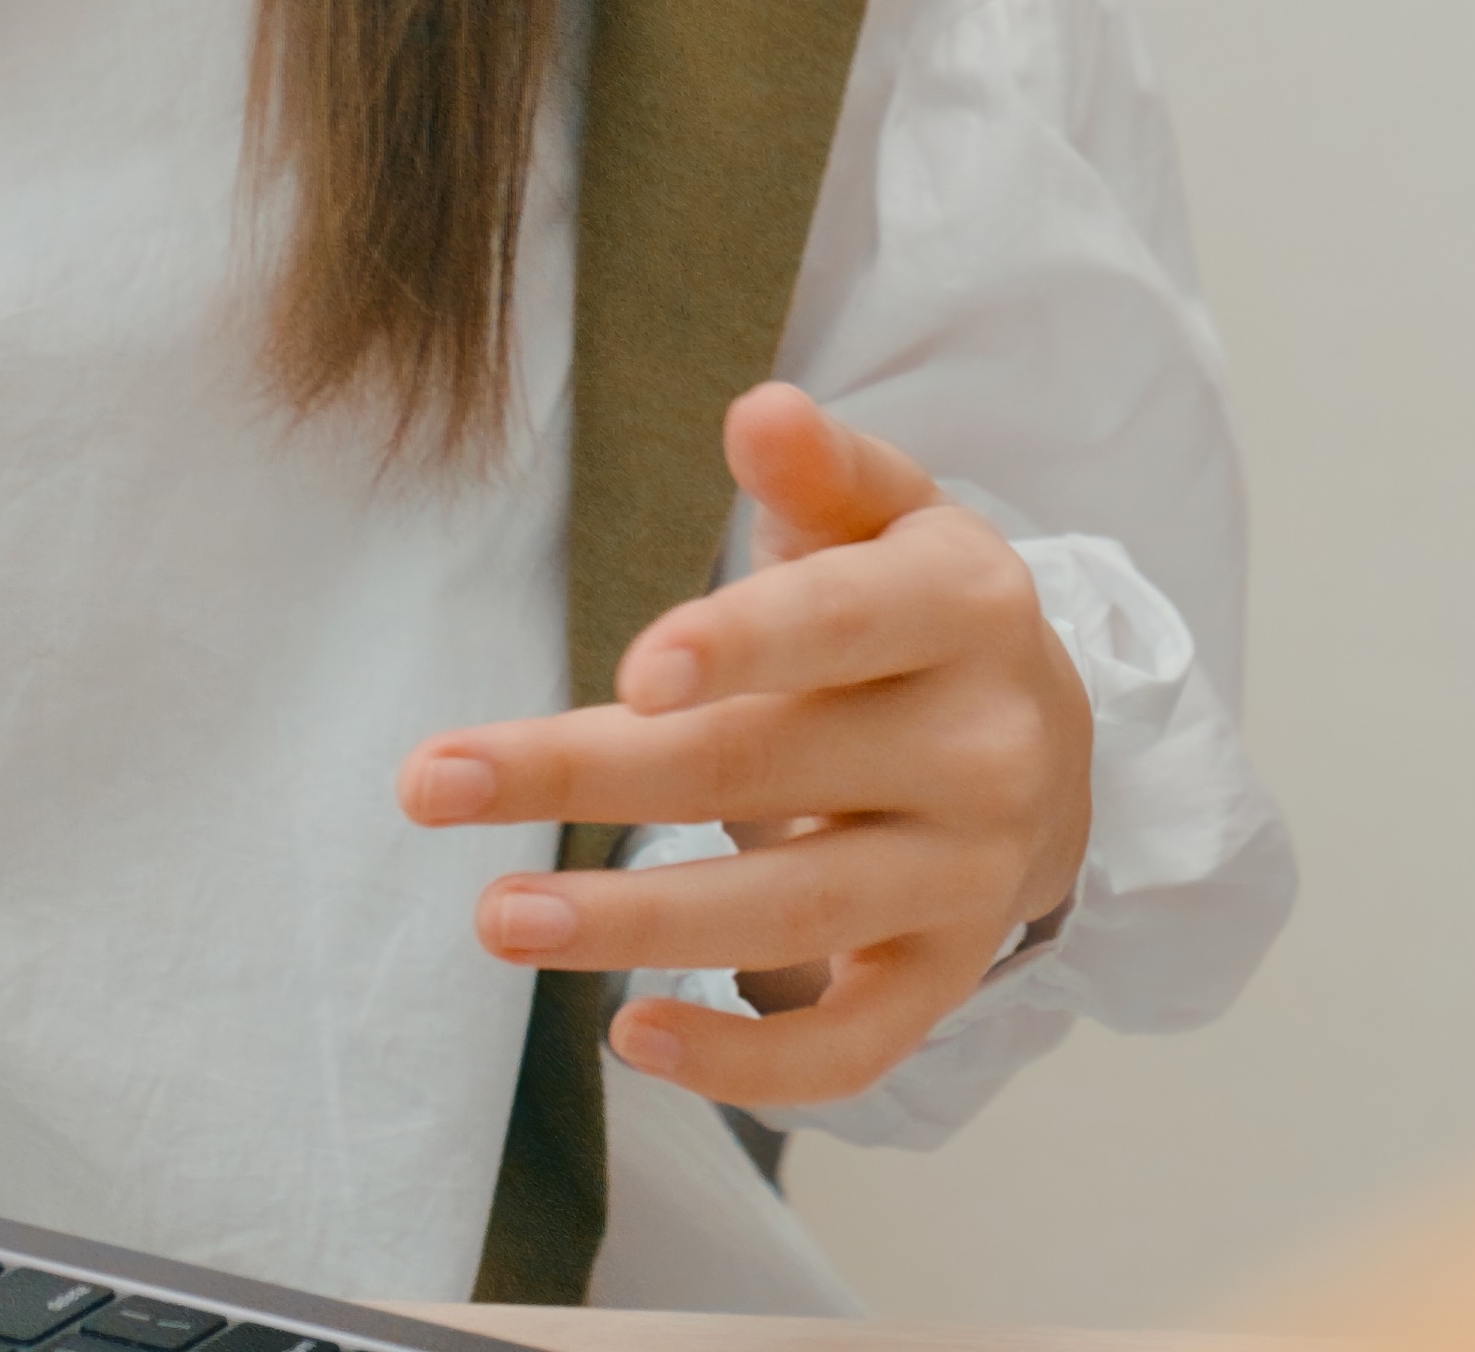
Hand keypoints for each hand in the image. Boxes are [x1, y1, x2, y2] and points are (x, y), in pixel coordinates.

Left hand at [397, 383, 1095, 1106]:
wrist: (1044, 746)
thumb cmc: (912, 614)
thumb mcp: (886, 520)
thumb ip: (821, 473)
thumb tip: (760, 410)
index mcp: (966, 606)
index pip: (846, 623)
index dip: (741, 645)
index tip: (625, 674)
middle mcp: (986, 746)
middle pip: (769, 767)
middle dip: (591, 778)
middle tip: (430, 786)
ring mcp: (972, 874)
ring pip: (795, 913)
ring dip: (634, 924)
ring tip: (497, 916)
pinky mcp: (948, 975)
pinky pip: (854, 1044)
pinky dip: (749, 1064)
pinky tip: (631, 1038)